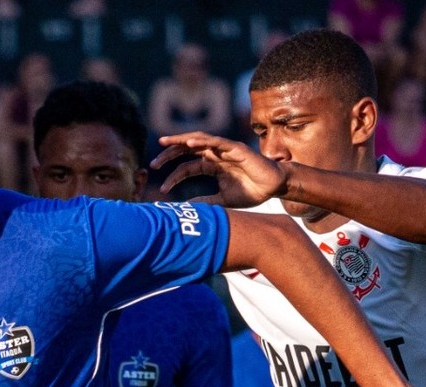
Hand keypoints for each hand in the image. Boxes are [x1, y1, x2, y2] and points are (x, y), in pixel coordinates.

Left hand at [152, 132, 286, 206]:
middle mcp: (215, 155)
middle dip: (169, 154)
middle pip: (187, 151)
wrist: (273, 187)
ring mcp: (224, 149)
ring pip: (198, 141)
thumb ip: (205, 202)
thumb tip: (187, 207)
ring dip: (180, 141)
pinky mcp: (235, 148)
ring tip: (164, 143)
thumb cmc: (250, 192)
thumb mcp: (222, 200)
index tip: (162, 189)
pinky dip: (203, 141)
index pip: (187, 167)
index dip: (173, 177)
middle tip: (153, 164)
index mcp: (211, 166)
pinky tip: (189, 143)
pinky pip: (216, 142)